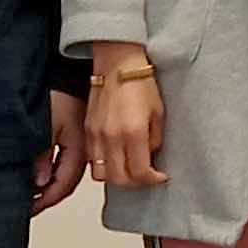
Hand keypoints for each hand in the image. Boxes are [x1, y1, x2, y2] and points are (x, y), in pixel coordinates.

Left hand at [32, 91, 86, 214]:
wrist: (69, 73)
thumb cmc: (58, 93)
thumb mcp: (45, 125)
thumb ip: (41, 155)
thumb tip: (38, 182)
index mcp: (80, 149)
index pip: (63, 185)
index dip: (45, 200)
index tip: (28, 208)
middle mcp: (85, 150)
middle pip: (66, 184)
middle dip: (46, 197)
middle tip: (26, 206)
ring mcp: (82, 145)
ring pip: (66, 175)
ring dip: (48, 186)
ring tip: (29, 193)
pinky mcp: (77, 139)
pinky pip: (66, 163)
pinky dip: (52, 173)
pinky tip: (40, 175)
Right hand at [86, 42, 167, 187]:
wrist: (117, 64)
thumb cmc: (140, 84)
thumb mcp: (159, 113)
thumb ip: (155, 140)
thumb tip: (150, 156)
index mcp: (133, 133)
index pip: (140, 172)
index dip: (153, 180)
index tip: (160, 176)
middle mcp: (112, 137)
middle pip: (120, 179)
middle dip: (136, 183)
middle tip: (146, 176)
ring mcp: (96, 135)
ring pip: (102, 174)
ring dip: (117, 177)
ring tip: (130, 169)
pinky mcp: (87, 131)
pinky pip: (92, 160)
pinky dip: (104, 165)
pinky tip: (116, 157)